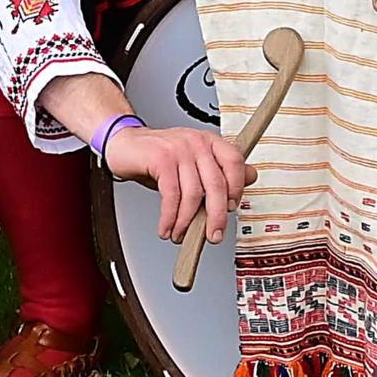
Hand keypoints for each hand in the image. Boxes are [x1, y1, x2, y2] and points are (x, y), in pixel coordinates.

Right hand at [103, 121, 250, 245]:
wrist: (125, 143)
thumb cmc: (160, 156)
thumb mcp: (194, 162)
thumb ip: (222, 170)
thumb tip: (251, 176)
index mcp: (210, 141)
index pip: (235, 162)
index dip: (236, 188)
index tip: (230, 209)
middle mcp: (197, 142)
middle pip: (216, 184)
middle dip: (215, 216)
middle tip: (212, 235)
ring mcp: (179, 149)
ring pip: (193, 194)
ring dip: (187, 222)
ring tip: (181, 234)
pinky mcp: (161, 159)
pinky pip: (172, 196)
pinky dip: (170, 218)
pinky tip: (167, 227)